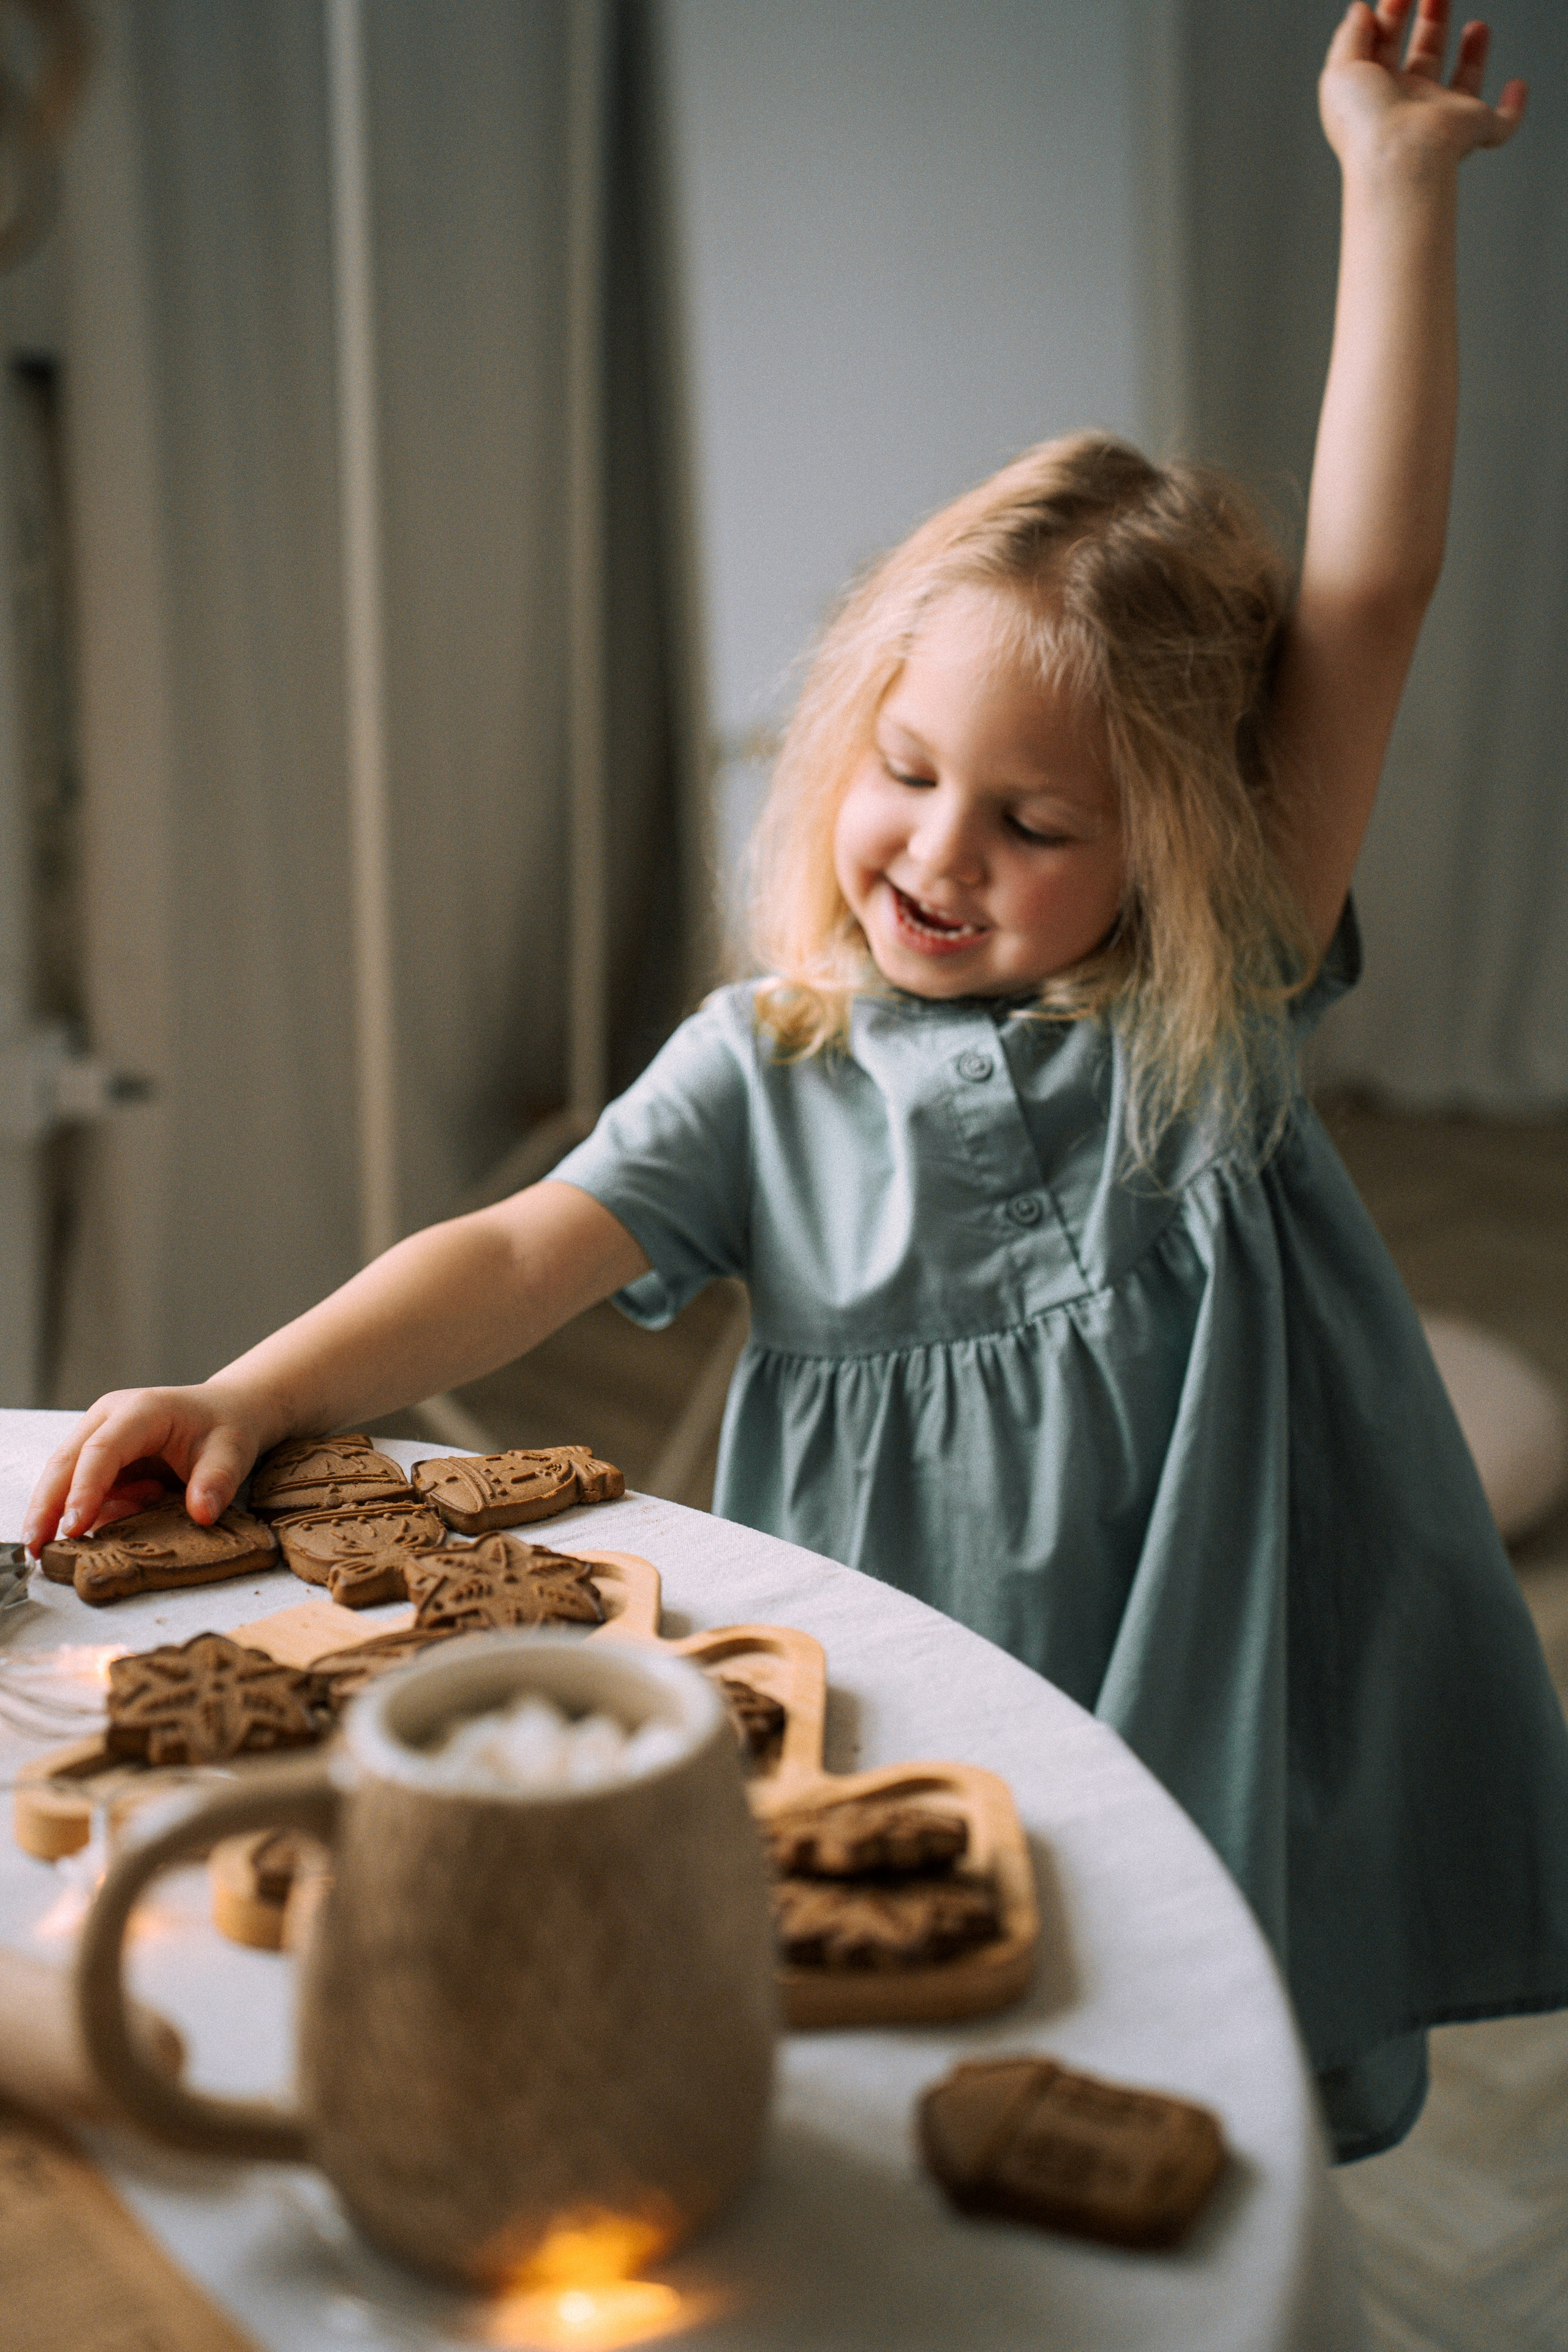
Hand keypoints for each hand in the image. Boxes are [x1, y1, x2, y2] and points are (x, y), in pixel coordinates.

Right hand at [21, 1380, 277, 1554]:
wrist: (227, 1413)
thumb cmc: (226, 1428)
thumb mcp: (233, 1451)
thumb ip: (218, 1480)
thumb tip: (202, 1514)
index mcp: (142, 1410)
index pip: (102, 1450)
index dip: (84, 1489)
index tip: (74, 1526)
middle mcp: (110, 1419)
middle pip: (66, 1462)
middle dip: (46, 1506)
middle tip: (35, 1546)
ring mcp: (100, 1437)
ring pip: (65, 1477)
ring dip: (64, 1513)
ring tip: (76, 1541)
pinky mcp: (100, 1459)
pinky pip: (84, 1490)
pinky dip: (91, 1513)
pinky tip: (119, 1519)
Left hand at [1320, 1, 1526, 173]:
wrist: (1398, 158)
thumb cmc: (1366, 122)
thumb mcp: (1340, 70)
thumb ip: (1350, 36)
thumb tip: (1360, 11)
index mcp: (1377, 93)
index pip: (1385, 48)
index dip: (1391, 15)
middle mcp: (1410, 106)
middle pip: (1425, 57)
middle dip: (1431, 22)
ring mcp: (1443, 120)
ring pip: (1463, 85)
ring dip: (1472, 54)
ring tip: (1477, 25)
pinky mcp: (1473, 131)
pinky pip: (1499, 126)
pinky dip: (1511, 110)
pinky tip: (1516, 87)